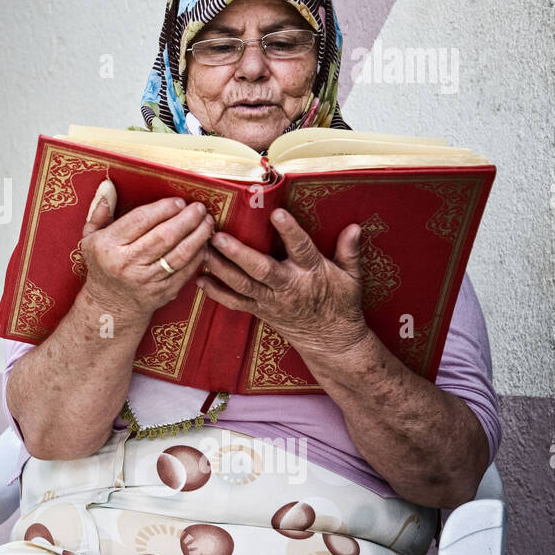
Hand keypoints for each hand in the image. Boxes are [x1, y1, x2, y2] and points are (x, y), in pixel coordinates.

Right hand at [78, 179, 216, 320]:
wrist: (110, 307)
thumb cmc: (103, 266)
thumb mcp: (90, 239)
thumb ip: (99, 212)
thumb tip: (108, 186)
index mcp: (108, 246)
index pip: (139, 221)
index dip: (162, 209)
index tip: (178, 201)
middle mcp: (126, 263)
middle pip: (163, 236)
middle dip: (186, 219)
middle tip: (199, 208)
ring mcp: (145, 280)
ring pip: (178, 255)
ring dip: (197, 236)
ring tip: (207, 222)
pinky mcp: (161, 292)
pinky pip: (184, 272)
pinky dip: (197, 257)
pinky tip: (204, 244)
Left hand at [195, 208, 368, 358]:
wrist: (332, 342)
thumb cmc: (342, 304)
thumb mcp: (352, 278)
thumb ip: (349, 252)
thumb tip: (355, 227)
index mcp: (311, 273)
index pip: (301, 248)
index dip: (289, 231)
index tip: (277, 212)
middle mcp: (288, 286)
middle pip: (261, 269)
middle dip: (238, 253)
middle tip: (218, 236)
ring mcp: (271, 301)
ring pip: (242, 285)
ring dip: (221, 268)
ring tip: (203, 251)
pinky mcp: (260, 311)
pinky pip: (235, 303)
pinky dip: (216, 293)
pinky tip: (199, 280)